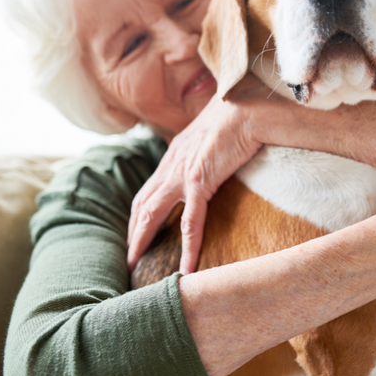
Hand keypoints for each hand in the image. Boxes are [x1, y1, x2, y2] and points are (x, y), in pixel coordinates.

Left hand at [127, 75, 266, 273]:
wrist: (246, 108)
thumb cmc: (233, 117)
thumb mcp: (208, 136)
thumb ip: (200, 150)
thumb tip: (207, 159)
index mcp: (173, 155)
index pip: (148, 190)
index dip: (138, 213)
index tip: (136, 232)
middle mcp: (170, 165)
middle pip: (141, 204)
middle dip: (132, 231)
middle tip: (129, 256)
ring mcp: (182, 173)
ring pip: (152, 213)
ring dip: (141, 240)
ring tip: (136, 264)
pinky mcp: (200, 180)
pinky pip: (190, 221)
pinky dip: (187, 247)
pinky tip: (185, 267)